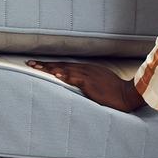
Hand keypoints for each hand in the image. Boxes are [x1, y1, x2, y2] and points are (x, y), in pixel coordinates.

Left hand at [25, 60, 144, 111]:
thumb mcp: (99, 86)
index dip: (51, 65)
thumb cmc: (115, 92)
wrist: (127, 94)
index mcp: (86, 70)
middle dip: (44, 65)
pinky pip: (74, 78)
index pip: (64, 66)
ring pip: (64, 69)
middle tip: (29, 63)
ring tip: (35, 67)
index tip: (38, 64)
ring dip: (49, 68)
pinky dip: (64, 76)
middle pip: (60, 65)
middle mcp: (85, 69)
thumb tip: (77, 89)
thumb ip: (86, 85)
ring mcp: (87, 74)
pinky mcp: (90, 82)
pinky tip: (55, 75)